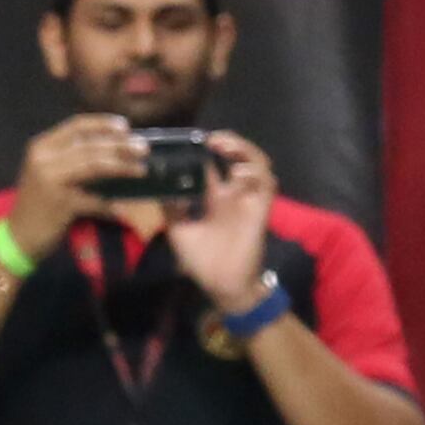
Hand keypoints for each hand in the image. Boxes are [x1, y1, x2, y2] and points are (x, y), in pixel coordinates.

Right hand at [9, 115, 140, 256]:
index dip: (102, 123)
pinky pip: (94, 200)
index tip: (126, 126)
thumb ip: (73, 159)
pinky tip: (123, 210)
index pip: (75, 126)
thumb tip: (113, 151)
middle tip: (144, 148)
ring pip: (93, 166)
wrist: (19, 235)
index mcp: (42, 146)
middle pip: (89, 146)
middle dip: (119, 145)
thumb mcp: (50, 174)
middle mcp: (43, 158)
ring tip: (143, 169)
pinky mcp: (59, 203)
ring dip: (122, 167)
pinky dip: (110, 205)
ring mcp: (50, 179)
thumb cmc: (41, 204)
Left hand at [163, 131, 275, 308]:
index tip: (191, 140)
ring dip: (245, 151)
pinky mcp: (260, 211)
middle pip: (240, 157)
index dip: (206, 149)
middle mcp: (234, 195)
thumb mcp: (177, 229)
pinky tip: (238, 173)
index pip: (214, 164)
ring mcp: (248, 202)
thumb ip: (171, 206)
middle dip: (230, 142)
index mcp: (214, 198)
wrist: (220, 285)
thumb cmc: (201, 262)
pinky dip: (255, 174)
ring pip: (259, 165)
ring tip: (224, 146)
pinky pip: (266, 186)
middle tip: (210, 139)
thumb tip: (158, 184)